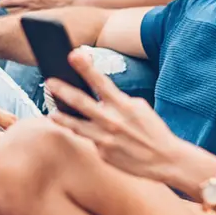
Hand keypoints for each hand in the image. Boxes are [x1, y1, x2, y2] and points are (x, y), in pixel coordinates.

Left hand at [46, 49, 185, 182]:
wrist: (165, 159)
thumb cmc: (151, 130)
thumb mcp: (138, 108)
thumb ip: (117, 100)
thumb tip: (98, 94)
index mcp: (123, 105)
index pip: (101, 82)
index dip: (85, 67)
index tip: (73, 54)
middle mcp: (112, 121)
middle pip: (81, 103)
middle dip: (63, 90)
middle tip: (49, 81)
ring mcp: (105, 139)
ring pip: (77, 126)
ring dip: (62, 118)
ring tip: (52, 113)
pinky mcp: (103, 154)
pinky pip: (91, 141)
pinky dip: (87, 135)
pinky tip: (82, 132)